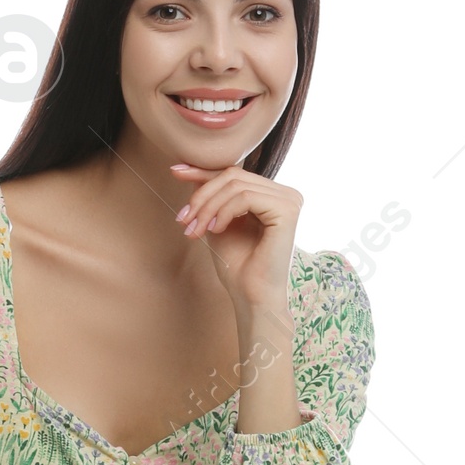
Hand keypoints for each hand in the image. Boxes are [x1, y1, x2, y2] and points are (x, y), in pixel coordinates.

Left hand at [170, 164, 301, 309]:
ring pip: (236, 185)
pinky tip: (216, 230)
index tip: (175, 172)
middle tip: (184, 220)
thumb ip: (210, 195)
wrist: (251, 297)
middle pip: (233, 175)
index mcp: (272, 195)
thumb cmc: (237, 265)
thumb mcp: (216, 221)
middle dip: (202, 196)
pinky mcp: (288, 210)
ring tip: (195, 230)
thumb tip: (187, 167)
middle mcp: (286, 194)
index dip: (203, 172)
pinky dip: (224, 212)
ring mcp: (289, 200)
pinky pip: (245, 197)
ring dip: (208, 207)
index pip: (234, 173)